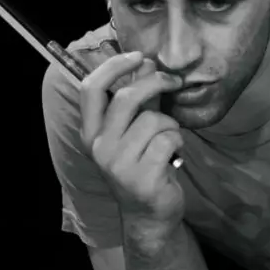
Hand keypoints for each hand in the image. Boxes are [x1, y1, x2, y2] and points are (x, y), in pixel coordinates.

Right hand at [79, 52, 186, 235]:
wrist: (149, 214)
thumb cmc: (144, 164)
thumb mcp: (136, 131)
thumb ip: (141, 100)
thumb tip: (147, 63)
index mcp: (92, 132)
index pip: (90, 89)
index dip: (114, 66)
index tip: (138, 56)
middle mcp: (99, 147)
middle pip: (127, 99)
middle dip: (156, 83)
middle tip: (173, 82)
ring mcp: (118, 164)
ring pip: (154, 120)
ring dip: (171, 124)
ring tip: (168, 140)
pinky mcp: (142, 177)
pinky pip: (169, 139)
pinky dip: (178, 142)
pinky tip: (173, 155)